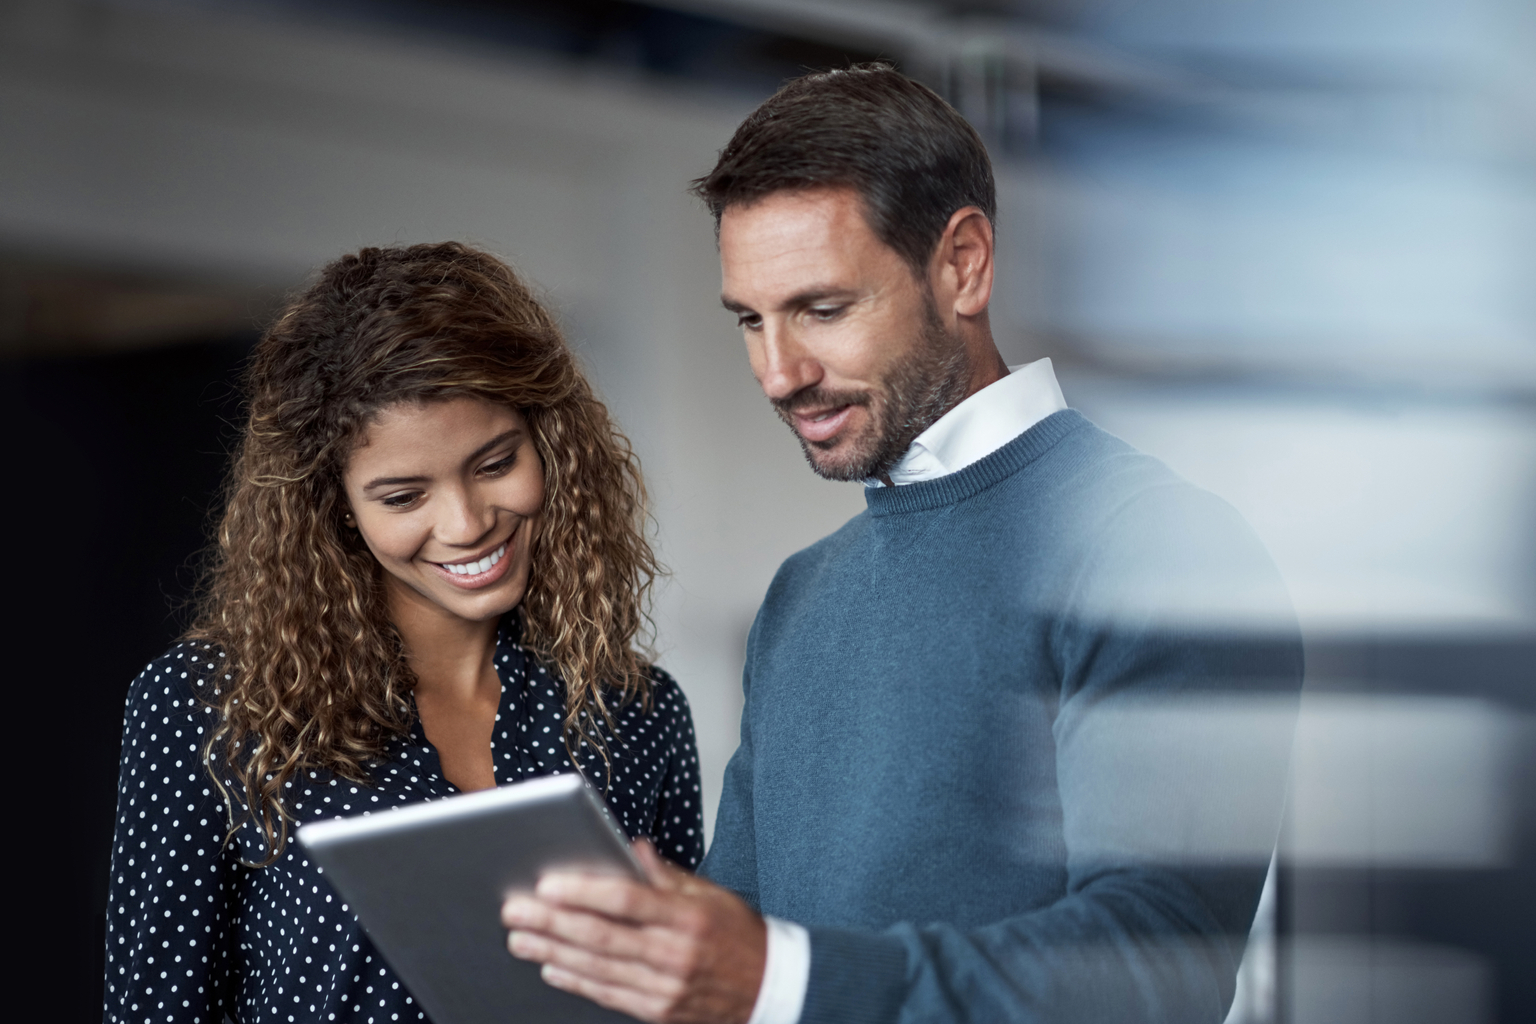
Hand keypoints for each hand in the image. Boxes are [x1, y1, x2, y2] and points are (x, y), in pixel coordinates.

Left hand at [502, 839, 766, 1023]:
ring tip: (520, 937)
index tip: (548, 883)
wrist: (768, 990)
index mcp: (688, 916)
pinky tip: (551, 966)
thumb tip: (631, 848)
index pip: (627, 899)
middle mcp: (674, 953)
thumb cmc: (738, 936)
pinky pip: (608, 995)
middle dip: (552, 921)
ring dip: (552, 951)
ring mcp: (664, 988)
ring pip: (597, 968)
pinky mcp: (658, 1011)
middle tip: (515, 908)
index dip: (584, 891)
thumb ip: (666, 874)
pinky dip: (576, 980)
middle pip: (601, 936)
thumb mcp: (711, 894)